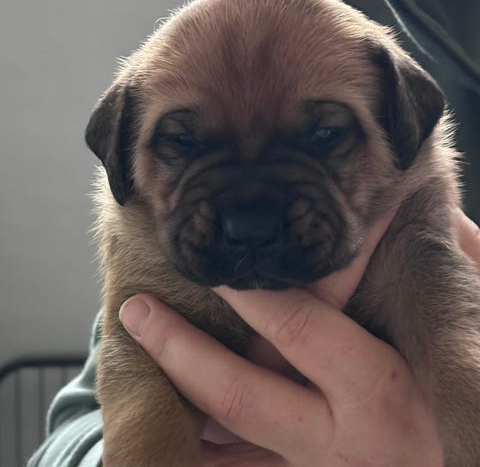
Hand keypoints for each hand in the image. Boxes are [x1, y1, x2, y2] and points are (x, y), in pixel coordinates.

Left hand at [119, 209, 479, 465]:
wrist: (468, 459)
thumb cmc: (472, 386)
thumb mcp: (474, 320)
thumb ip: (460, 270)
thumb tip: (441, 213)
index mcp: (383, 392)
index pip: (305, 325)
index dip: (259, 286)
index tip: (223, 254)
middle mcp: (344, 438)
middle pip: (243, 388)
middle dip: (183, 347)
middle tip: (138, 309)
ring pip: (230, 433)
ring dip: (180, 393)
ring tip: (137, 357)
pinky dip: (204, 447)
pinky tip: (173, 421)